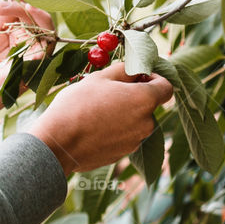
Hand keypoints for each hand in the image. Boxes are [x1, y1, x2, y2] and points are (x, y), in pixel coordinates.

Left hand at [0, 0, 55, 144]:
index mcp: (14, 34)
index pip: (24, 6)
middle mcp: (27, 42)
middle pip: (37, 11)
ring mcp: (33, 54)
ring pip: (46, 23)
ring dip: (30, 7)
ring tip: (12, 1)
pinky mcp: (37, 65)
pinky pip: (47, 39)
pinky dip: (39, 21)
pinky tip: (25, 10)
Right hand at [27, 62, 173, 176]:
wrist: (58, 145)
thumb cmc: (78, 105)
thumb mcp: (101, 77)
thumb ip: (126, 70)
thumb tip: (139, 68)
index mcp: (144, 101)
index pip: (166, 87)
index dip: (154, 77)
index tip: (137, 75)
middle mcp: (146, 123)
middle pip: (149, 105)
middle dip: (135, 96)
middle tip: (110, 91)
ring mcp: (135, 142)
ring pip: (136, 121)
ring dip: (125, 113)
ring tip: (98, 110)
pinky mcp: (123, 154)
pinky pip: (125, 136)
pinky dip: (116, 129)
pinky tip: (94, 126)